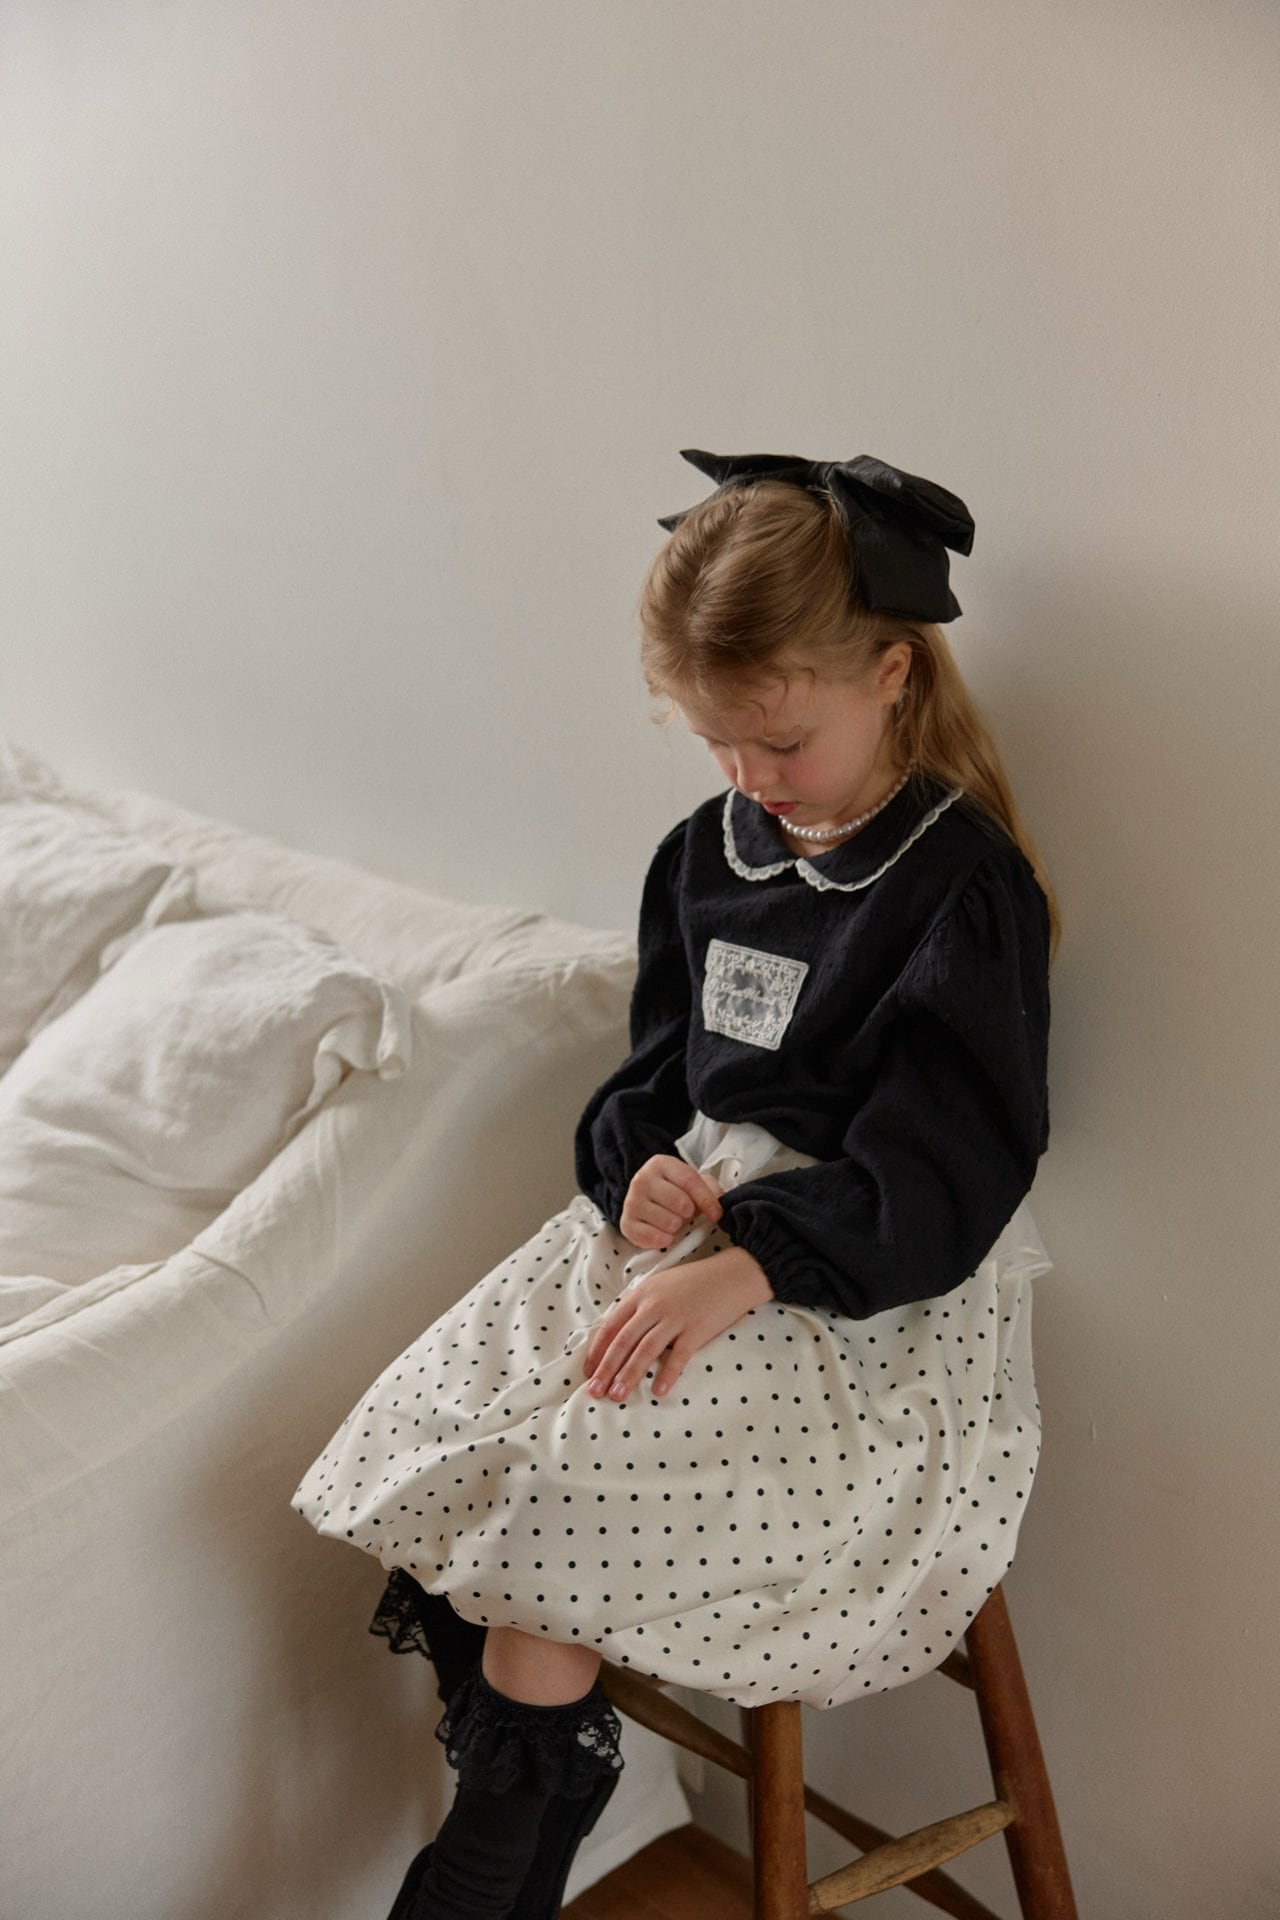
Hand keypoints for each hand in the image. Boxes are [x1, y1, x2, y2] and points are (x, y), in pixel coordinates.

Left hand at [583, 1246, 773, 1399]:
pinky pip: (679, 1356)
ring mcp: (675, 1318)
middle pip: (623, 1341)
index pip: (611, 1325)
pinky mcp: (697, 1329)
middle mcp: (654, 1305)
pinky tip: (659, 1391)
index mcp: (641, 1294)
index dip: (597, 1350)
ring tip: (617, 1395)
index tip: (588, 1371)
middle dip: (606, 1368)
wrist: (733, 1274)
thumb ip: (641, 1306)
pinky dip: (668, 1374)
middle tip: (594, 1391)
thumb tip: (622, 1335)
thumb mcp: (661, 1285)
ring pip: (645, 1350)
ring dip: (629, 1375)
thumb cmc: (696, 1281)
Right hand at [620, 1154, 722, 1249]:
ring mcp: (631, 1201)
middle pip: (680, 1202)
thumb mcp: (695, 1184)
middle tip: (686, 1214)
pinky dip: (664, 1240)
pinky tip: (665, 1234)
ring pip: (669, 1222)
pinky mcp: (626, 1223)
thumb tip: (718, 1208)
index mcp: (661, 1164)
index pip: (689, 1180)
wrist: (649, 1203)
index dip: (707, 1200)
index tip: (717, 1214)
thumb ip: (710, 1190)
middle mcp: (642, 1179)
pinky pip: (653, 1238)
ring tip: (673, 1221)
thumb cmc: (676, 1192)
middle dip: (689, 1213)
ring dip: (677, 1227)